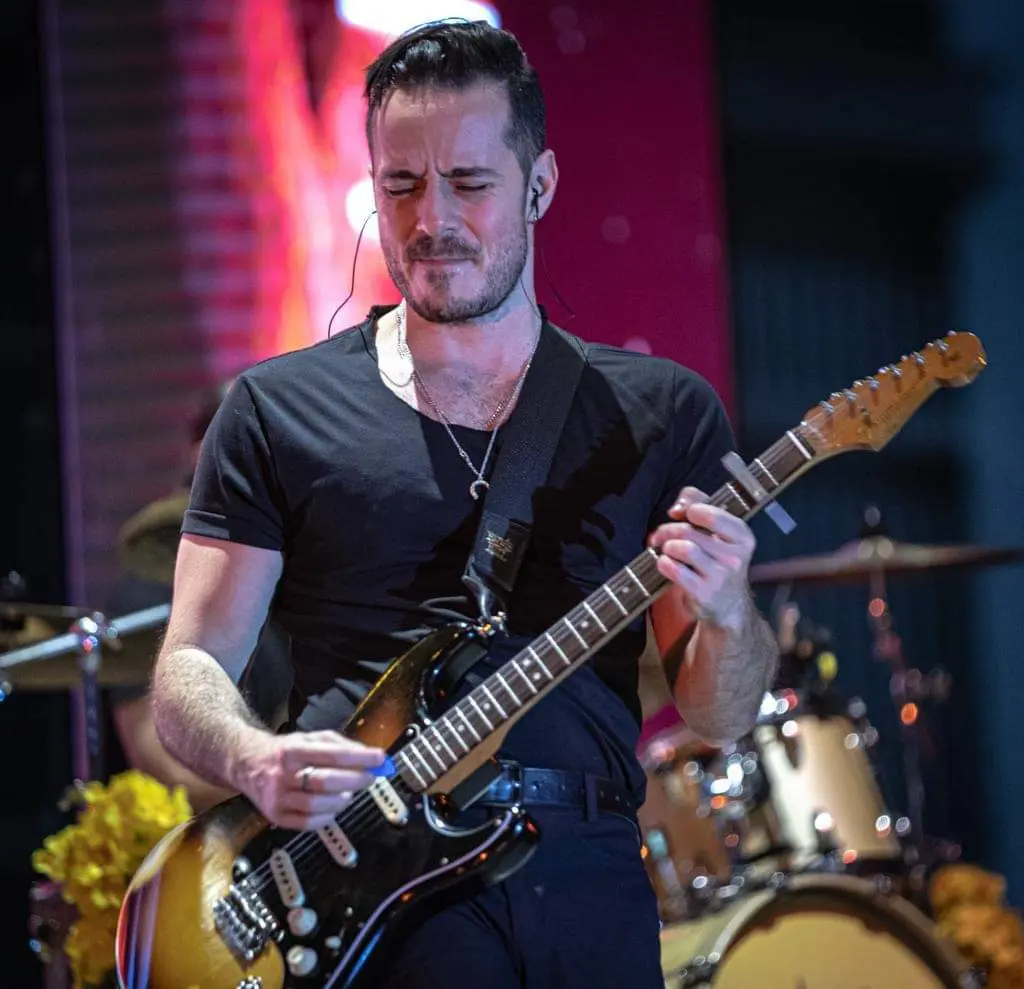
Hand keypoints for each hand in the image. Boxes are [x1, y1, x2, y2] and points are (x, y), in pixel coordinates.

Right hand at [233, 729, 392, 830]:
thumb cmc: (285, 751)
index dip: (360, 758)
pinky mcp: (275, 816)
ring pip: (317, 804)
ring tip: (349, 793)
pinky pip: (307, 823)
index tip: (379, 758)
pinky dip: (327, 816)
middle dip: (355, 780)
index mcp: (293, 750)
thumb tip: (368, 756)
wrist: (248, 763)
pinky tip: (333, 807)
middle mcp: (283, 773)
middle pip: (325, 781)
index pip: (332, 755)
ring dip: (342, 800)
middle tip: (369, 777)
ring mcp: (278, 797)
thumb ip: (339, 745)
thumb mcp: (310, 738)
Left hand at [648, 486, 755, 632]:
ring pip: (683, 548)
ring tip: (667, 550)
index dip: (690, 510)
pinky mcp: (703, 592)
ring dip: (667, 547)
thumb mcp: (718, 530)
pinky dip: (664, 563)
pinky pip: (675, 569)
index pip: (711, 514)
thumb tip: (677, 508)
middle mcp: (735, 556)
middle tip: (661, 535)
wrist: (728, 605)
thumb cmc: (718, 560)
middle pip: (689, 531)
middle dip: (668, 530)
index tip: (682, 515)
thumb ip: (698, 504)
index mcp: (742, 536)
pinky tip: (666, 564)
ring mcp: (720, 576)